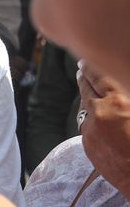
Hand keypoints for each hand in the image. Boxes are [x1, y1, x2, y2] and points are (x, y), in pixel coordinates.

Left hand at [78, 63, 129, 197]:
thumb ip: (124, 98)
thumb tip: (115, 91)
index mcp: (118, 102)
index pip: (99, 77)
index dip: (91, 68)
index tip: (85, 61)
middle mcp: (100, 113)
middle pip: (86, 90)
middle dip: (84, 79)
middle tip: (82, 69)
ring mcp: (91, 130)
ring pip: (85, 109)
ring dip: (88, 100)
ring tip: (90, 91)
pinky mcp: (88, 145)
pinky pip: (89, 127)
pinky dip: (93, 121)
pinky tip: (100, 119)